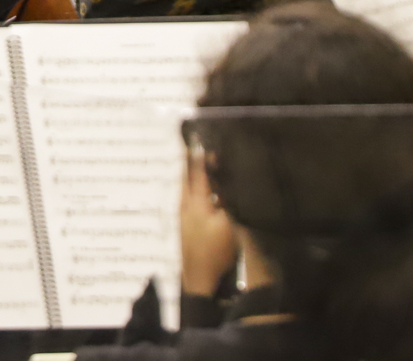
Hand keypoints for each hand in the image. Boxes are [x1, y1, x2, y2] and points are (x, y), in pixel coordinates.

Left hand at [179, 151, 237, 296]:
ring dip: (194, 172)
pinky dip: (197, 186)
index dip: (200, 151)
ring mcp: (184, 215)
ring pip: (188, 185)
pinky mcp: (188, 225)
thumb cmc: (215, 252)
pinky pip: (191, 197)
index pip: (196, 168)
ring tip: (201, 158)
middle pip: (187, 174)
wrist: (200, 280)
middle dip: (192, 158)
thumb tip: (226, 178)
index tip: (201, 133)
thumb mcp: (228, 223)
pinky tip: (205, 189)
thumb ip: (227, 198)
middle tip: (196, 140)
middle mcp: (184, 204)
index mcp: (193, 200)